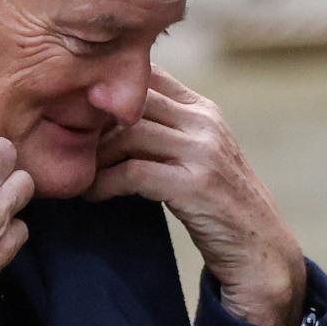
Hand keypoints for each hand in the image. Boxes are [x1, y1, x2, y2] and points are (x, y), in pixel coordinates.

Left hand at [88, 66, 305, 325]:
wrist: (260, 249)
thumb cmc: (218, 202)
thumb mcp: (196, 154)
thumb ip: (164, 129)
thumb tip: (105, 115)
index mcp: (203, 109)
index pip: (148, 76)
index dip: (107, 89)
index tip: (76, 111)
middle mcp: (204, 122)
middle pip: (131, 101)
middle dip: (94, 121)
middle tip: (66, 142)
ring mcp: (202, 152)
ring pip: (128, 134)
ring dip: (95, 155)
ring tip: (78, 171)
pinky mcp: (194, 185)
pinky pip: (133, 172)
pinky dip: (104, 183)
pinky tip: (92, 194)